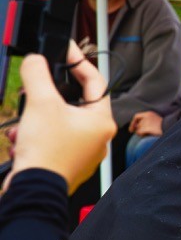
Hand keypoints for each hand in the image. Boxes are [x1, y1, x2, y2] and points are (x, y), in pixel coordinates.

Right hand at [6, 42, 113, 192]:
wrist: (34, 189)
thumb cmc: (46, 153)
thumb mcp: (40, 103)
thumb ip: (38, 75)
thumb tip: (36, 60)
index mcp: (102, 122)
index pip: (96, 82)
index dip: (80, 62)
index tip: (66, 49)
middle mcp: (97, 138)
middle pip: (74, 102)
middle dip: (47, 96)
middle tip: (33, 88)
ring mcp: (82, 152)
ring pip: (57, 122)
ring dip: (34, 118)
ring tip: (22, 122)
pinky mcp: (66, 162)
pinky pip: (49, 140)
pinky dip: (32, 135)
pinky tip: (19, 139)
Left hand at [130, 110, 163, 136]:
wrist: (171, 128)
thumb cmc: (165, 127)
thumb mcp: (156, 121)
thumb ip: (147, 121)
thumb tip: (136, 128)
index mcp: (149, 113)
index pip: (136, 117)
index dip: (133, 123)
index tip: (131, 130)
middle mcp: (147, 116)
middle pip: (137, 125)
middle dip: (139, 130)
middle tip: (146, 133)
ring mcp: (147, 122)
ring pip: (138, 130)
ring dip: (142, 133)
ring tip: (150, 133)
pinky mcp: (147, 128)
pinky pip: (140, 132)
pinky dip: (142, 135)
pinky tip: (149, 135)